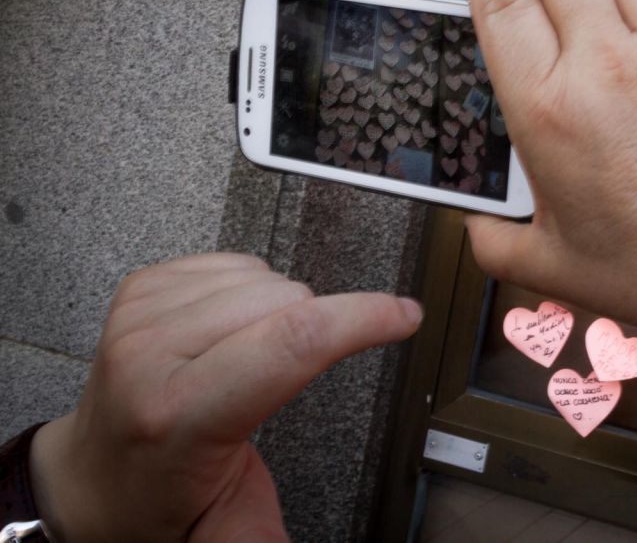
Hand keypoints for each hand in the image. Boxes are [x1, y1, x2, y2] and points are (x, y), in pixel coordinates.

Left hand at [29, 252, 421, 541]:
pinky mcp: (143, 286)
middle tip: (285, 380)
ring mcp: (143, 315)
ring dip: (282, 310)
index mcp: (181, 416)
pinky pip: (238, 262)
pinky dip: (251, 290)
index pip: (292, 342)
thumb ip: (267, 538)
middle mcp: (153, 355)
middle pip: (290, 301)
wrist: (91, 475)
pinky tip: (231, 330)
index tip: (404, 315)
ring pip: (267, 275)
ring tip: (253, 356)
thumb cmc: (160, 496)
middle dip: (316, 328)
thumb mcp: (227, 526)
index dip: (363, 318)